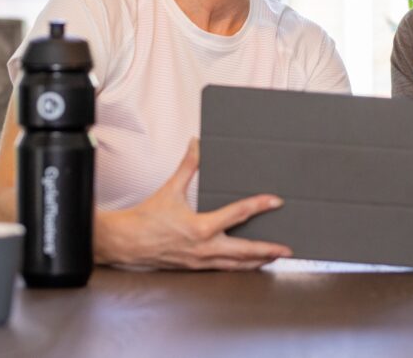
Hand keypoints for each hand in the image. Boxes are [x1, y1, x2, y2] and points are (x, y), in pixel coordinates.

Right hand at [95, 139, 291, 269]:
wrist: (125, 242)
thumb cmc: (146, 218)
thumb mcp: (171, 189)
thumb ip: (188, 166)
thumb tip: (197, 144)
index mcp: (201, 227)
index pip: (238, 214)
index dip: (259, 205)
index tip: (275, 201)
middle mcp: (204, 248)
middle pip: (244, 251)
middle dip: (268, 250)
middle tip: (287, 248)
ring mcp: (200, 261)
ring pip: (235, 265)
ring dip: (257, 262)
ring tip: (274, 258)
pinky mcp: (195, 268)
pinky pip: (223, 269)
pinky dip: (239, 267)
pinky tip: (247, 264)